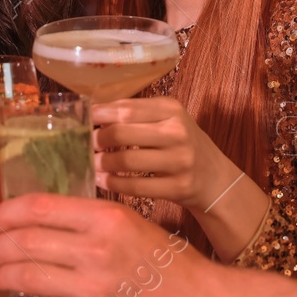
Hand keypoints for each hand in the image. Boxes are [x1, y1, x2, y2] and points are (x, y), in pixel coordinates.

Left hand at [0, 193, 216, 296]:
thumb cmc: (172, 265)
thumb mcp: (134, 225)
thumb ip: (92, 221)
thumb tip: (44, 219)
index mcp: (107, 219)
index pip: (40, 207)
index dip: (8, 212)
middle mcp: (96, 251)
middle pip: (26, 242)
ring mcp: (93, 291)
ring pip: (26, 277)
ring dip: (4, 276)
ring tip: (2, 277)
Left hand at [92, 96, 239, 212]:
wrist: (214, 178)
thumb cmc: (181, 144)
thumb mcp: (166, 120)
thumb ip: (135, 114)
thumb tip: (92, 113)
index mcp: (171, 109)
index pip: (126, 108)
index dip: (99, 115)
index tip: (82, 120)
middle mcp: (178, 132)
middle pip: (123, 132)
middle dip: (97, 139)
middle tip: (85, 144)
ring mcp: (180, 160)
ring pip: (127, 161)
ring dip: (102, 164)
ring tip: (92, 164)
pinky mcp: (179, 187)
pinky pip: (136, 187)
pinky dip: (114, 184)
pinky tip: (103, 181)